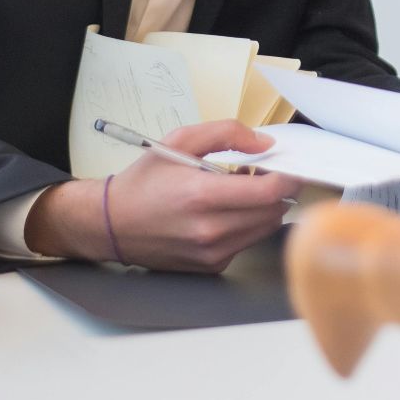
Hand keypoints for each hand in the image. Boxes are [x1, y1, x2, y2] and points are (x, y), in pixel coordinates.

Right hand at [27, 120, 302, 271]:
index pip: (269, 192)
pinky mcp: (212, 266)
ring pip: (264, 229)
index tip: (288, 166)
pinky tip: (228, 210)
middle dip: (277, 190)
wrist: (112, 224)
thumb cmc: (144, 181)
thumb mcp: (179, 140)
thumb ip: (226, 133)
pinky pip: (247, 242)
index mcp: (202, 196)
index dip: (288, 177)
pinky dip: (247, 225)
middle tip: (262, 173)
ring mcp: (212, 253)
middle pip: (273, 212)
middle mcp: (210, 230)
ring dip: (265, 208)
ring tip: (243, 189)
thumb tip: (264, 142)